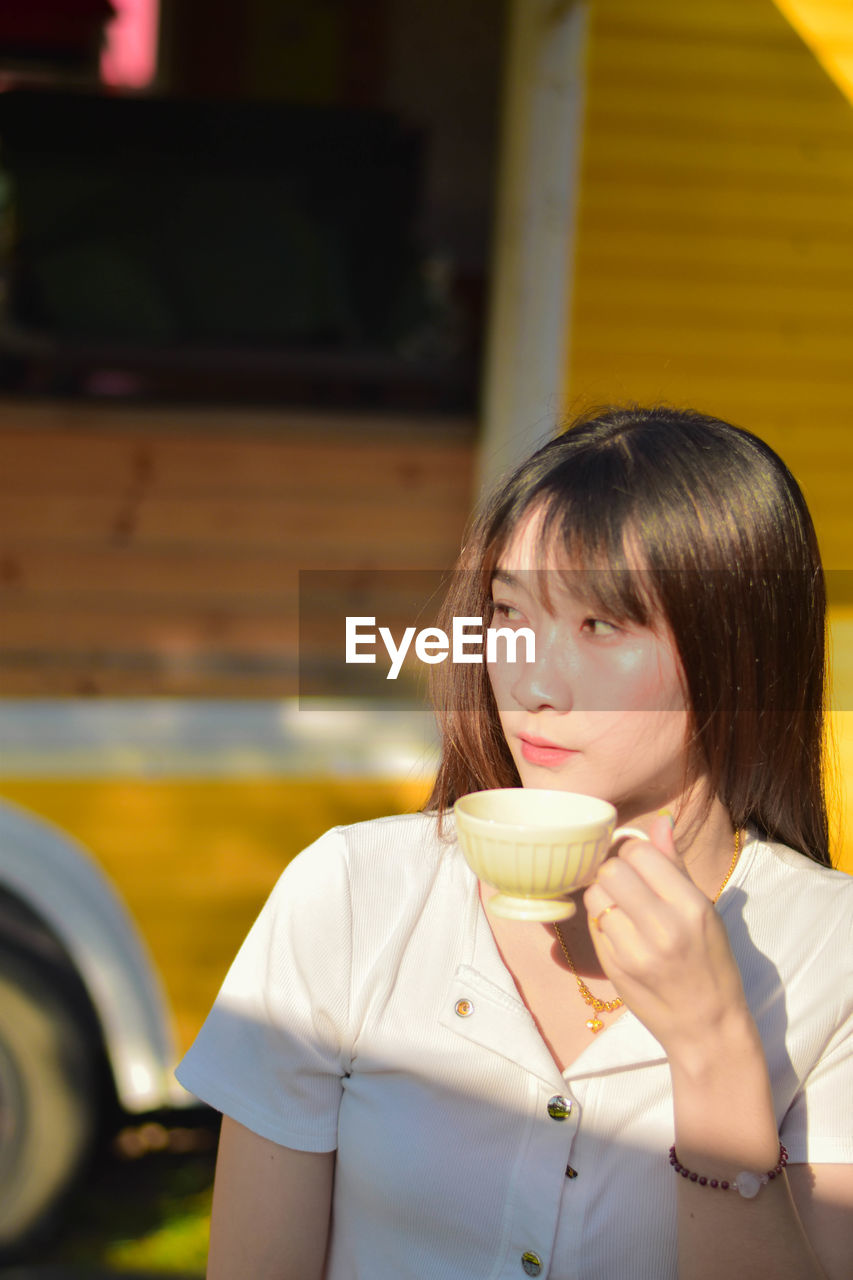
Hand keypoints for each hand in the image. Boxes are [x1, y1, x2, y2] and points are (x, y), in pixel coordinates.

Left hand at [582, 816, 750, 1058]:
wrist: (708, 1027)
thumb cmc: (712, 963)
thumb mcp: (705, 910)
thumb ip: (675, 865)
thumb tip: (659, 821)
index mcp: (691, 906)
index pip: (639, 853)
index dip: (632, 852)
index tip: (637, 862)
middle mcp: (663, 926)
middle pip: (610, 870)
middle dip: (613, 870)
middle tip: (626, 884)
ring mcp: (635, 951)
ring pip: (595, 896)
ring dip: (603, 896)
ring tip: (623, 908)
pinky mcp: (615, 968)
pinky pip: (593, 925)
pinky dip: (602, 922)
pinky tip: (620, 932)